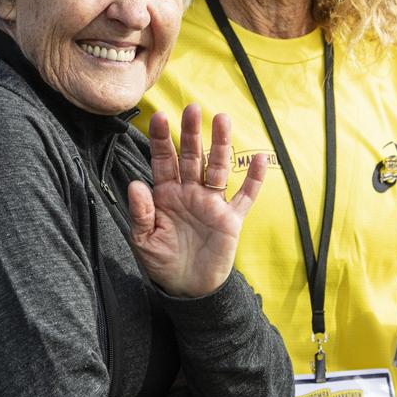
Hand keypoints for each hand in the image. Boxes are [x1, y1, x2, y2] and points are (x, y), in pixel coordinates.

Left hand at [128, 104, 265, 297]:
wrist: (187, 288)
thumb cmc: (162, 261)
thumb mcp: (143, 240)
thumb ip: (140, 212)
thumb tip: (136, 184)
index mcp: (166, 194)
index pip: (163, 160)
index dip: (160, 139)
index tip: (158, 117)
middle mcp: (190, 192)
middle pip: (191, 157)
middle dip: (191, 133)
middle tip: (192, 108)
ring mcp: (212, 203)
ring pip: (218, 168)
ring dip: (220, 145)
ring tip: (222, 119)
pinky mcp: (230, 219)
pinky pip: (245, 197)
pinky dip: (253, 180)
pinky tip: (260, 159)